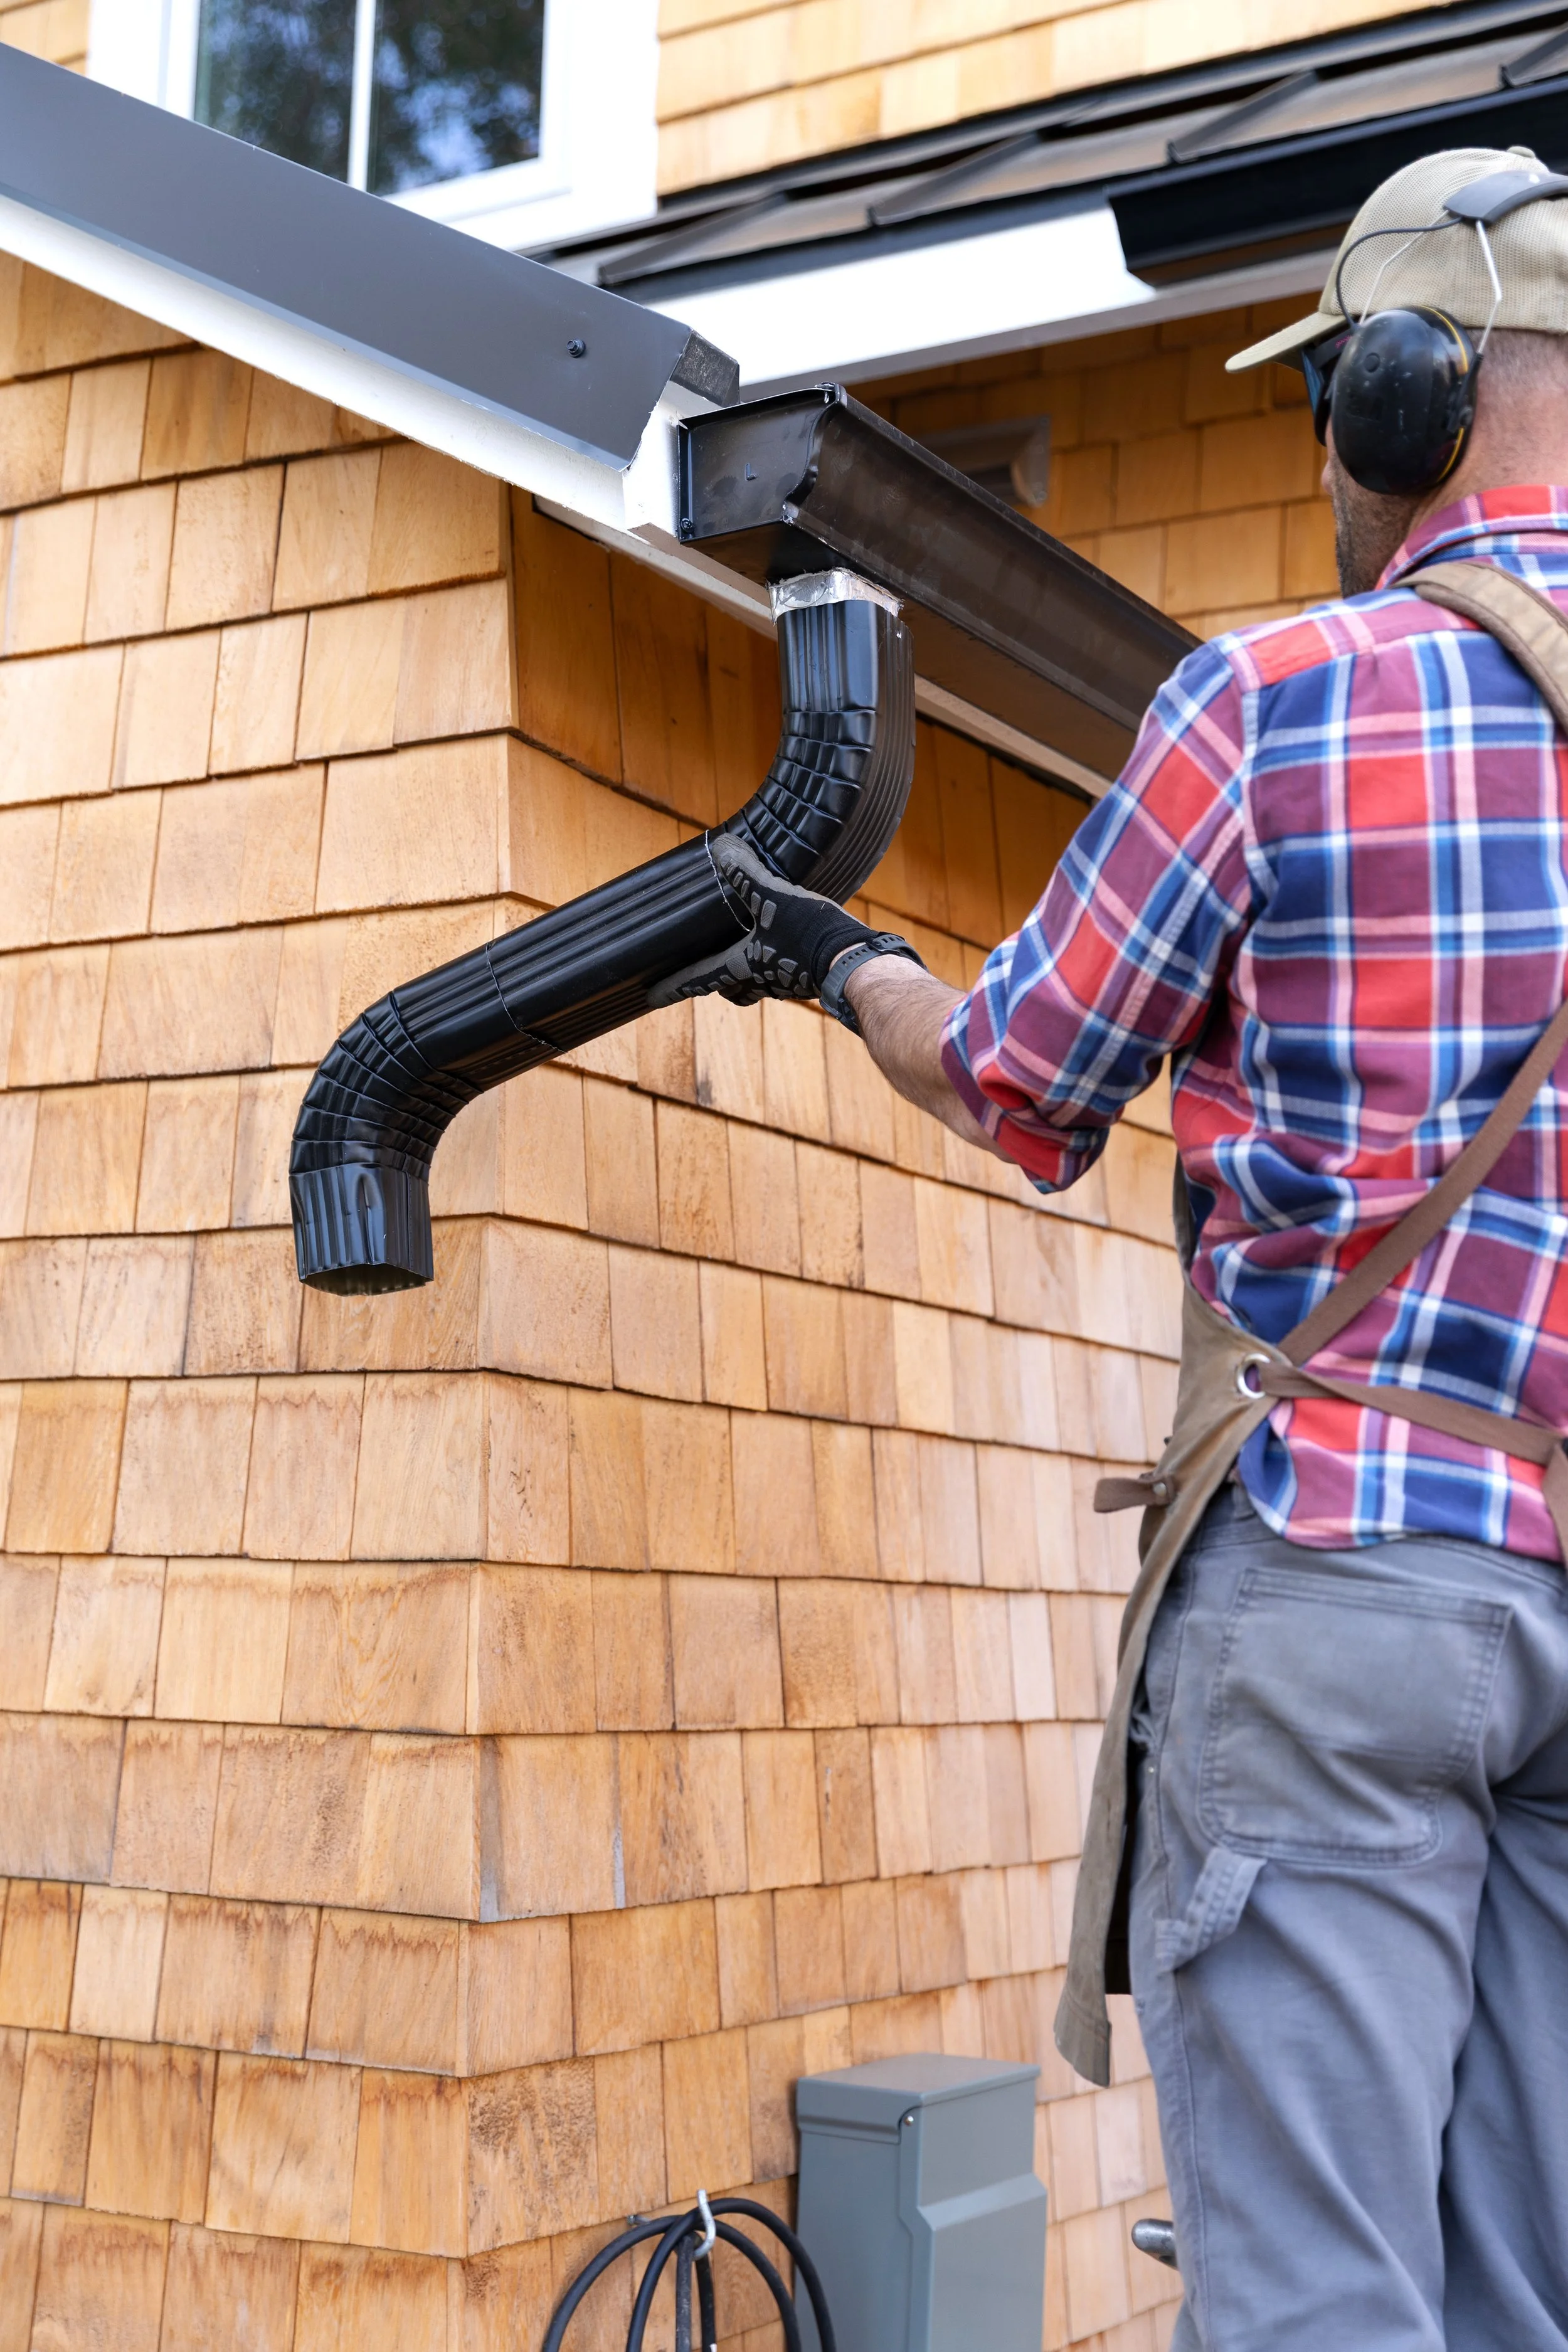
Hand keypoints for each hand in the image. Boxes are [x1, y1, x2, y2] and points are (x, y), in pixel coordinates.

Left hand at [651, 833, 921, 1018]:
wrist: (858, 963)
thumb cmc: (811, 935)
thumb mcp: (774, 898)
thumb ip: (746, 875)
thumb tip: (721, 848)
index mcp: (742, 966)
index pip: (697, 980)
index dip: (672, 986)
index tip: (650, 996)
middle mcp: (762, 981)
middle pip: (729, 989)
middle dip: (715, 982)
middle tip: (705, 972)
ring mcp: (787, 982)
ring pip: (757, 985)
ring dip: (747, 973)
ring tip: (746, 951)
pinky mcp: (809, 977)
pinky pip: (784, 974)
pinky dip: (777, 961)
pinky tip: (787, 943)